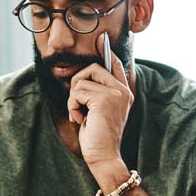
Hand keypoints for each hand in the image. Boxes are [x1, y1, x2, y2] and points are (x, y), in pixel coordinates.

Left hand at [67, 34, 133, 169]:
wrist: (103, 157)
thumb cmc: (97, 138)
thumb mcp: (97, 111)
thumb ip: (95, 93)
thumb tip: (82, 75)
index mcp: (123, 93)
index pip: (116, 64)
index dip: (106, 51)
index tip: (101, 39)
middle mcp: (122, 91)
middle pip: (93, 67)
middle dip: (78, 85)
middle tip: (78, 105)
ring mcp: (114, 94)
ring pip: (81, 82)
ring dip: (73, 100)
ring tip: (81, 116)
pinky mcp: (103, 100)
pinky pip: (77, 92)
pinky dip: (72, 107)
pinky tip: (80, 120)